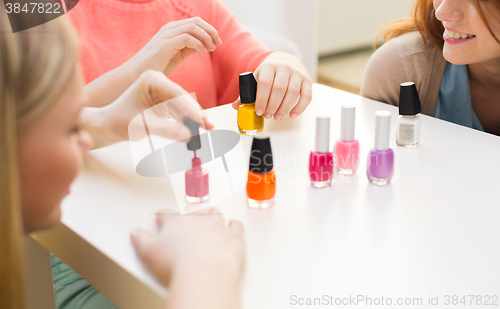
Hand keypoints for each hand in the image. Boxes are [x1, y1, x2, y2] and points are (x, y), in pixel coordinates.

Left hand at [82, 70, 213, 148]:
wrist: (109, 125)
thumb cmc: (120, 121)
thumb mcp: (143, 126)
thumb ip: (166, 130)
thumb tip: (187, 136)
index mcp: (151, 79)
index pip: (176, 93)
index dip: (191, 108)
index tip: (202, 120)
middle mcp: (159, 82)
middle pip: (183, 99)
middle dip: (196, 114)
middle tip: (209, 126)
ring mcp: (163, 92)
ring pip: (184, 107)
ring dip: (194, 119)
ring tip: (207, 129)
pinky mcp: (165, 103)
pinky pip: (180, 113)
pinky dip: (187, 122)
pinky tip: (197, 131)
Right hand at [126, 17, 221, 75]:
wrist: (139, 73)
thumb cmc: (158, 65)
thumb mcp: (178, 54)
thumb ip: (189, 47)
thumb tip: (205, 45)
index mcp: (172, 29)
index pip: (195, 21)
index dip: (209, 29)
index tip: (217, 42)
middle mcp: (169, 28)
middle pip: (196, 22)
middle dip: (211, 32)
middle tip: (218, 44)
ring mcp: (166, 35)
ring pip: (192, 28)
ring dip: (206, 38)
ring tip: (211, 49)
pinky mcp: (165, 45)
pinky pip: (186, 38)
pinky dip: (198, 45)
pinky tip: (202, 53)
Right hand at [130, 208, 244, 286]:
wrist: (204, 273)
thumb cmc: (176, 264)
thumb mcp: (149, 253)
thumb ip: (141, 240)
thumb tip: (135, 233)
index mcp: (176, 222)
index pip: (167, 213)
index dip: (163, 215)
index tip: (161, 217)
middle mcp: (198, 220)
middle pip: (194, 210)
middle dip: (192, 212)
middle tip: (190, 214)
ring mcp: (218, 226)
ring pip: (216, 213)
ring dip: (213, 213)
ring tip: (211, 214)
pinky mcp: (234, 237)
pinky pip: (236, 226)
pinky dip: (234, 225)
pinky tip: (233, 226)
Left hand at [231, 52, 312, 120]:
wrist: (285, 60)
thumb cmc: (269, 73)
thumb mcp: (257, 78)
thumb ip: (247, 92)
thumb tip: (236, 106)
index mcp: (269, 66)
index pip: (265, 83)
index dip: (261, 99)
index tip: (259, 111)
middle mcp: (284, 68)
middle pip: (279, 89)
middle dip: (272, 106)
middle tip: (268, 116)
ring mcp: (297, 73)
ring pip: (293, 93)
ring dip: (284, 108)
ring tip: (277, 117)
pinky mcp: (307, 80)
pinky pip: (307, 95)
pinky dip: (300, 107)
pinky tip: (292, 114)